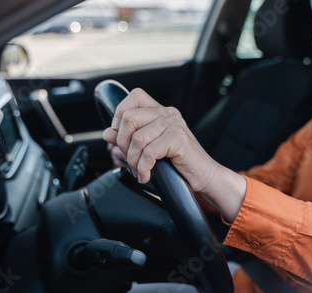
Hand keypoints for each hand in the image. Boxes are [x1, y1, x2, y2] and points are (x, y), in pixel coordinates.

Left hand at [102, 88, 218, 191]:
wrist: (204, 176)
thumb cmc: (178, 163)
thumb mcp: (148, 149)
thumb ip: (128, 138)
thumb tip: (107, 133)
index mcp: (160, 112)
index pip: (134, 96)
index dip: (120, 113)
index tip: (120, 135)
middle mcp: (167, 114)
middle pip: (129, 118)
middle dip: (123, 144)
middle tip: (130, 159)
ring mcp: (174, 124)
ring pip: (137, 138)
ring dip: (133, 160)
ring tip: (139, 170)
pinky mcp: (178, 139)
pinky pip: (149, 152)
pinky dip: (143, 168)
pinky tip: (146, 175)